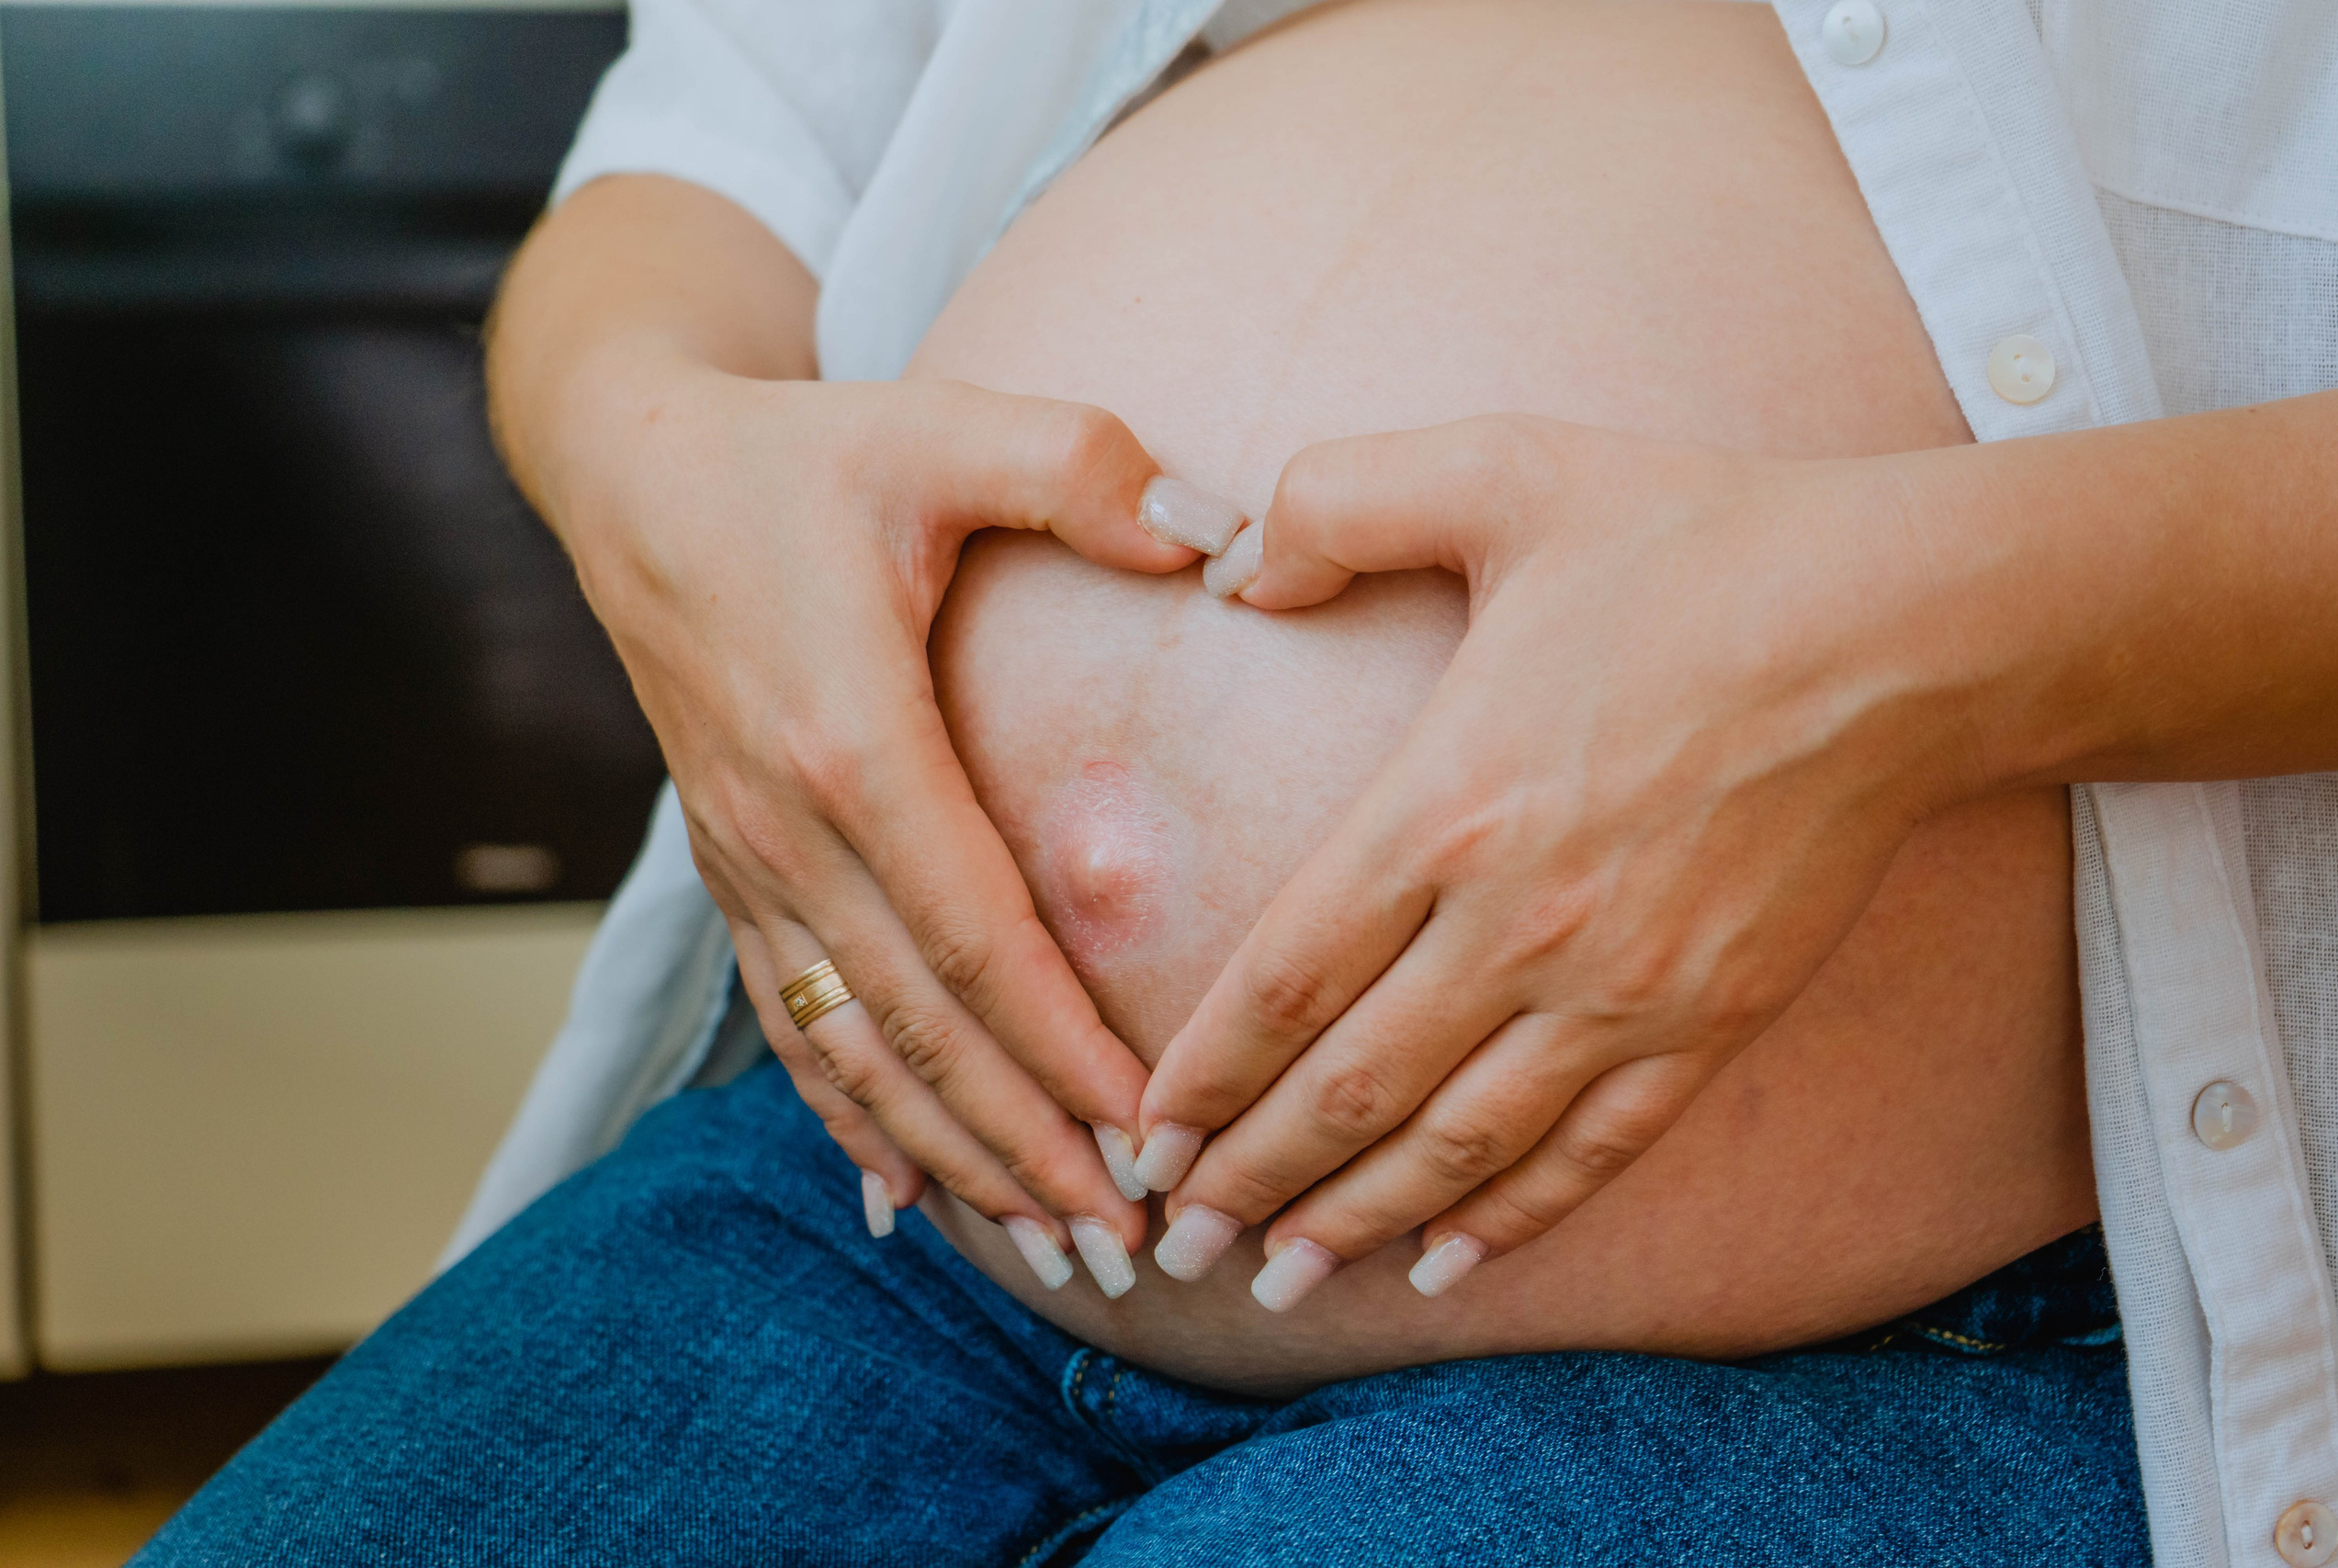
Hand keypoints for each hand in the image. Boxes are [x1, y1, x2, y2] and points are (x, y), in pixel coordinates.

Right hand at [573, 366, 1198, 1267]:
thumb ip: (1081, 468)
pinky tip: (906, 1200)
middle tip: (1131, 1239)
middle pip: (916, 1027)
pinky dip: (851, 1121)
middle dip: (1025, 1143)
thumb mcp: (939, 425)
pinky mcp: (734, 873)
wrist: (631, 475)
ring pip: (851, 1051)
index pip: (971, 933)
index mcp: (847, 735)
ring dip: (953, 1157)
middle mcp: (785, 826)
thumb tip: (1220, 536)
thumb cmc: (801, 455)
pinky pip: (790, 1026)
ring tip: (1053, 1251)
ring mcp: (748, 863)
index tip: (1153, 1131)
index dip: (1061, 1045)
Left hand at [1137, 416, 1987, 1306]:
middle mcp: (1520, 922)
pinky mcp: (1710, 1020)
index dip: (1201, 1076)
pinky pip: (1591, 1150)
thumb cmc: (1695, 542)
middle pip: (1348, 1089)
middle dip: (1246, 1179)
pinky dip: (1510, 1218)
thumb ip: (1337, 501)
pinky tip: (1444, 1265)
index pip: (1283, 979)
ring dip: (1353, 1223)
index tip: (1139, 1135)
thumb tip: (1240, 574)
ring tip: (1274, 1281)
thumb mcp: (1498, 470)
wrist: (1903, 627)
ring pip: (1458, 1145)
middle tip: (1166, 1243)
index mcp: (1445, 804)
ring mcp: (1621, 987)